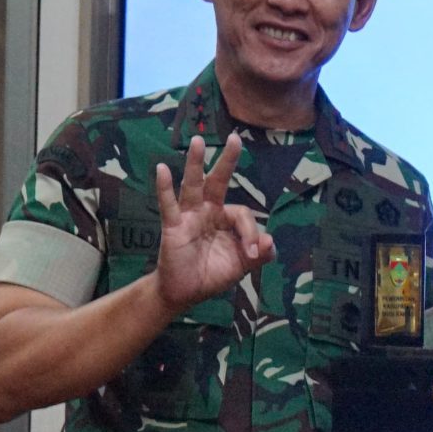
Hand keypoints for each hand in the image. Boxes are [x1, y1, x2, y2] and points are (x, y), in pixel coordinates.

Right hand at [151, 134, 274, 311]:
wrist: (186, 293)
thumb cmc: (213, 274)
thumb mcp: (242, 266)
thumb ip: (260, 254)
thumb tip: (270, 240)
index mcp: (226, 218)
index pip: (242, 214)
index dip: (250, 232)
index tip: (252, 253)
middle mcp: (208, 211)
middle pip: (218, 181)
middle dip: (227, 161)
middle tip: (235, 138)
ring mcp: (189, 216)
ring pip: (193, 185)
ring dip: (196, 164)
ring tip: (198, 141)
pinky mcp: (173, 226)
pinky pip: (169, 205)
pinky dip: (164, 188)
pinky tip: (162, 169)